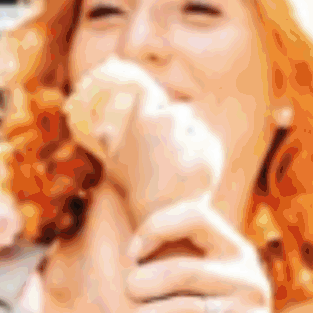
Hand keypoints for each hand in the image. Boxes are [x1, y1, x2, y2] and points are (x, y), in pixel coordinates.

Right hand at [81, 66, 220, 215]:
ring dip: (192, 142)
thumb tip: (101, 129)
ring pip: (197, 128)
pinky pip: (211, 145)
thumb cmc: (132, 189)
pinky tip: (193, 175)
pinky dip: (205, 157)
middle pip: (180, 112)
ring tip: (180, 169)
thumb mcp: (114, 164)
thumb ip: (108, 142)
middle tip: (171, 156)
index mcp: (142, 119)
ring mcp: (190, 135)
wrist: (159, 217)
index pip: (151, 95)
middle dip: (177, 129)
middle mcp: (167, 121)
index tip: (154, 124)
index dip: (154, 108)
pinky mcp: (210, 151)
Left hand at [127, 201, 276, 312]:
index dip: (156, 228)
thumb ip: (180, 259)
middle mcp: (250, 280)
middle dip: (142, 284)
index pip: (197, 218)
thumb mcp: (210, 282)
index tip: (134, 255)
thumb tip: (134, 254)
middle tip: (131, 295)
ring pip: (182, 312)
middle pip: (181, 271)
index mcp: (238, 253)